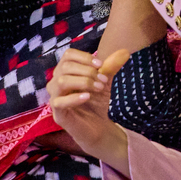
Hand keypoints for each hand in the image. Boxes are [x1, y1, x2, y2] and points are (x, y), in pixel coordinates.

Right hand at [48, 47, 131, 172]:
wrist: (99, 127)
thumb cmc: (97, 102)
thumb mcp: (105, 81)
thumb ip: (111, 67)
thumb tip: (125, 52)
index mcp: (65, 71)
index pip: (68, 55)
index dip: (85, 57)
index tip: (101, 65)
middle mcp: (56, 82)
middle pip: (65, 66)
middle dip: (87, 71)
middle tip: (103, 80)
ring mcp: (55, 97)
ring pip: (61, 81)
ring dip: (83, 82)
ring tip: (98, 88)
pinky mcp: (57, 113)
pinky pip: (59, 102)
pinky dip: (74, 97)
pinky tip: (87, 97)